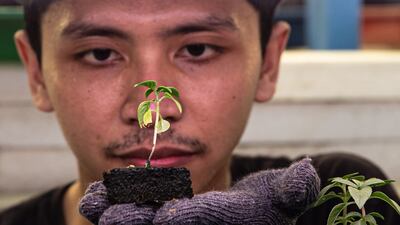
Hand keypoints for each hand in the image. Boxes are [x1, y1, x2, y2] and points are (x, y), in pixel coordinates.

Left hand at [79, 158, 319, 224]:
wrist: (240, 215)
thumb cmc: (263, 208)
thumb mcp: (282, 197)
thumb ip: (293, 190)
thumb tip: (305, 176)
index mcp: (225, 221)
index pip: (207, 221)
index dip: (193, 220)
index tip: (172, 216)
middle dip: (143, 223)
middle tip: (113, 215)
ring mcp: (175, 223)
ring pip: (146, 221)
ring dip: (121, 213)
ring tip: (93, 202)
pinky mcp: (158, 218)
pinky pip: (137, 212)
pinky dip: (114, 205)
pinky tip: (92, 197)